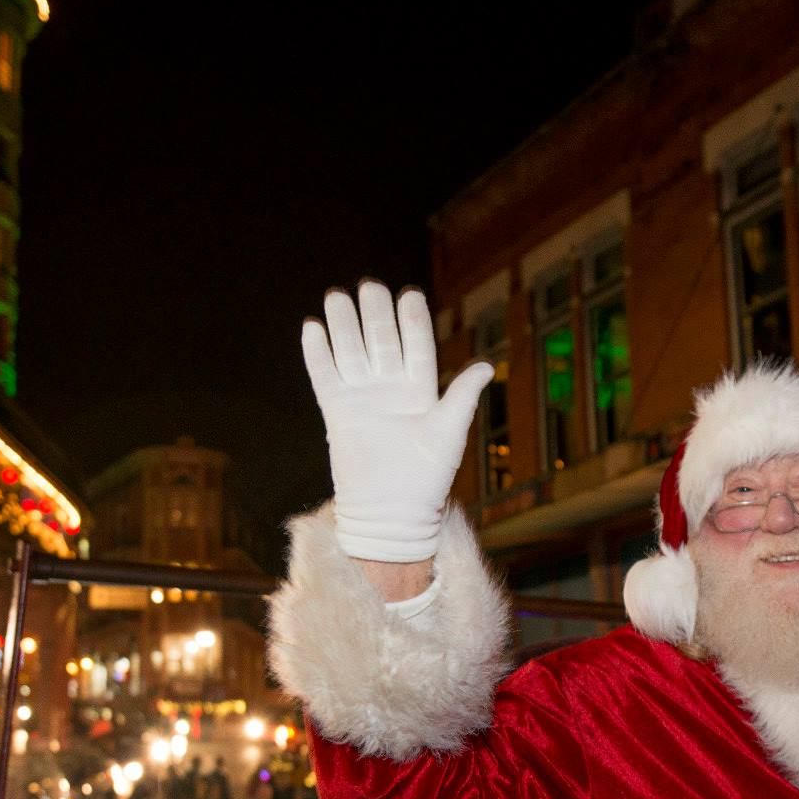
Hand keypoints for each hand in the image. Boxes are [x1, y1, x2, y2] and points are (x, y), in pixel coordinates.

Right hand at [302, 282, 491, 562]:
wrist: (391, 513)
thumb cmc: (427, 478)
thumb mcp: (448, 434)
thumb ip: (461, 397)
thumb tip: (486, 366)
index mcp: (421, 390)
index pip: (417, 346)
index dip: (412, 320)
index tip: (409, 294)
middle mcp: (391, 389)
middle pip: (381, 341)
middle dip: (375, 314)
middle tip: (369, 285)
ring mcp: (363, 398)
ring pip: (351, 352)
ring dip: (344, 325)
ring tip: (337, 296)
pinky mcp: (338, 412)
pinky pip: (325, 376)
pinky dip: (318, 354)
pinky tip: (312, 328)